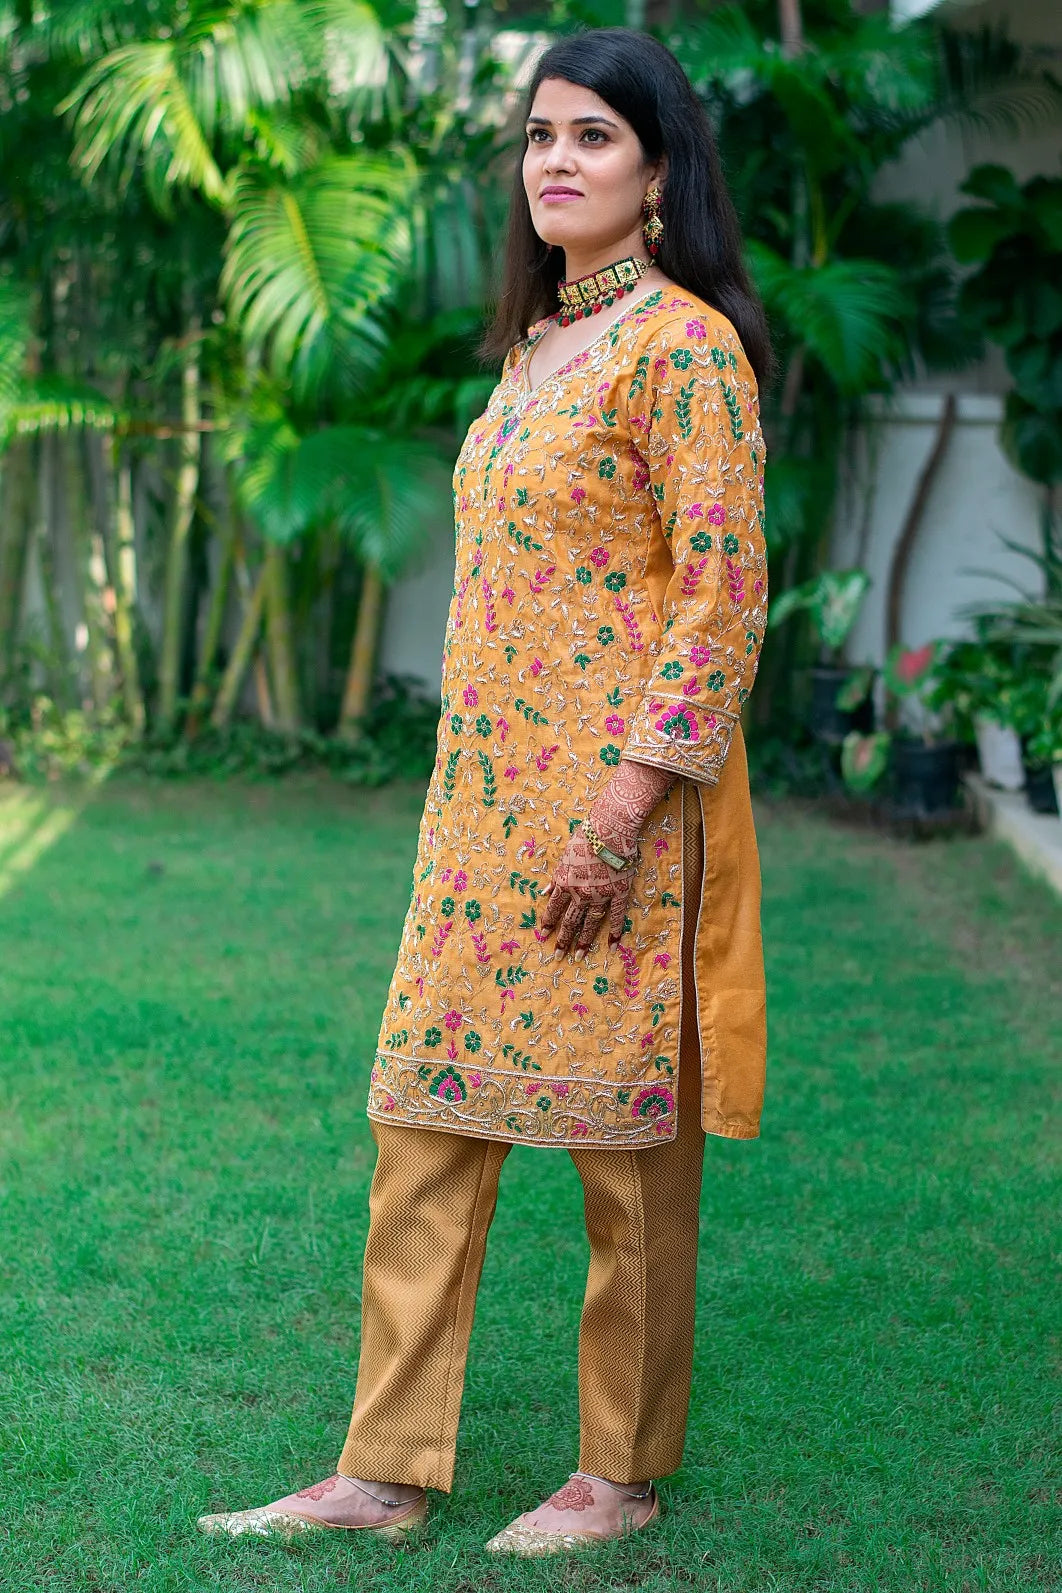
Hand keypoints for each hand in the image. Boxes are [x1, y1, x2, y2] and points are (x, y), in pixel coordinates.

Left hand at [540, 829, 635, 959]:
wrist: (610, 828)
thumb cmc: (585, 836)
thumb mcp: (564, 856)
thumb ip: (555, 876)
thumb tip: (543, 892)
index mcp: (565, 882)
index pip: (553, 908)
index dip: (548, 923)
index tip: (543, 936)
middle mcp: (581, 892)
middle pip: (570, 921)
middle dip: (563, 940)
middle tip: (558, 956)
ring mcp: (601, 894)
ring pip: (591, 922)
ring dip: (584, 941)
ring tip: (580, 957)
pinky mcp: (620, 891)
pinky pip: (617, 915)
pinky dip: (615, 931)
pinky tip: (612, 945)